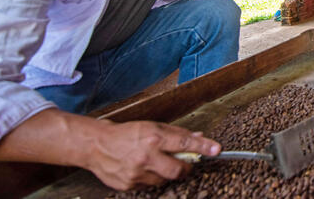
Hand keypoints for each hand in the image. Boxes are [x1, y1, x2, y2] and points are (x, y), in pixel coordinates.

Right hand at [83, 119, 220, 189]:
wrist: (97, 146)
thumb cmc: (126, 133)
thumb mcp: (152, 127)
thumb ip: (176, 133)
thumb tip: (198, 136)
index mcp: (153, 138)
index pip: (185, 142)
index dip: (203, 146)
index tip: (216, 150)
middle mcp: (146, 156)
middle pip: (178, 170)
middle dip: (186, 168)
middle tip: (186, 165)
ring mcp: (137, 173)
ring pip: (164, 180)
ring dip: (166, 173)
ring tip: (155, 162)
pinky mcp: (130, 185)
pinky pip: (149, 185)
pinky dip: (151, 178)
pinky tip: (142, 168)